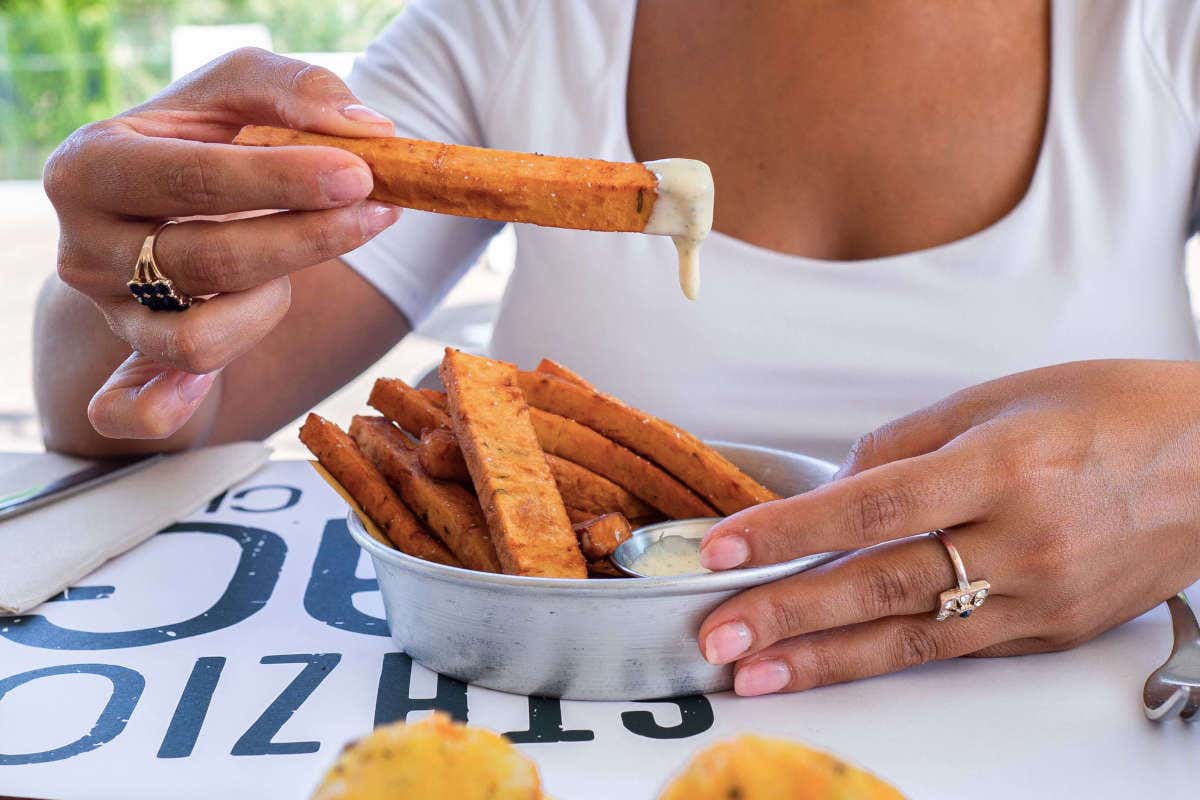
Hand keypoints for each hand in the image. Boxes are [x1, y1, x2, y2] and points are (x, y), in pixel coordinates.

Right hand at [43, 47, 399, 438]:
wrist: (164, 203)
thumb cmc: (206, 139)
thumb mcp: (239, 89)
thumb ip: (298, 90)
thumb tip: (369, 132)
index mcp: (92, 166)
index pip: (194, 179)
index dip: (284, 180)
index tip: (359, 174)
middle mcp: (86, 246)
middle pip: (209, 261)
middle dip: (307, 238)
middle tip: (376, 211)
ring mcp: (110, 313)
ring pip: (200, 337)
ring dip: (270, 303)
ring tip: (290, 262)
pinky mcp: (137, 361)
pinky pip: (140, 407)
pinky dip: (167, 406)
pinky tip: (199, 396)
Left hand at [697, 359, 1199, 695]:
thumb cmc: (1114, 413)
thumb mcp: (1003, 398)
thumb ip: (906, 444)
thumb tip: (835, 487)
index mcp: (1002, 465)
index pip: (871, 508)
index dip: (789, 532)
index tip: (724, 550)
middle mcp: (1022, 540)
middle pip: (882, 585)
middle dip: (788, 613)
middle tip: (717, 635)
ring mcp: (1041, 597)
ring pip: (913, 637)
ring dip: (825, 660)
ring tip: (756, 675)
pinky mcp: (1054, 633)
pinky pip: (958, 649)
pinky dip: (889, 659)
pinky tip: (837, 667)